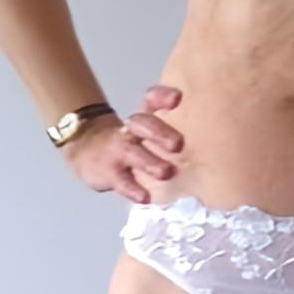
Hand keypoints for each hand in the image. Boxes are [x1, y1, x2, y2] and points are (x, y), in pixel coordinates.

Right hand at [63, 83, 183, 201]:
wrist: (84, 150)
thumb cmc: (127, 142)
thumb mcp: (144, 132)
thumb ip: (170, 135)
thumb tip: (209, 145)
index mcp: (143, 119)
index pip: (150, 100)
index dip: (162, 97)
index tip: (177, 98)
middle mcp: (130, 131)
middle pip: (143, 124)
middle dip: (160, 132)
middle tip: (177, 144)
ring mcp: (117, 152)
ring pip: (133, 152)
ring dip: (150, 162)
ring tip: (166, 172)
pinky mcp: (109, 173)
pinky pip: (121, 181)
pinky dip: (133, 190)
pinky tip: (145, 197)